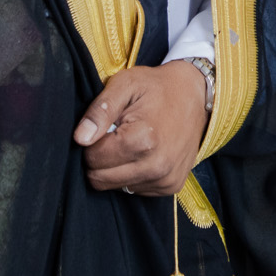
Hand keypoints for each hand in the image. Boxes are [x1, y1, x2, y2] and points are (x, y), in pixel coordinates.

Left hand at [74, 62, 207, 194]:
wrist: (194, 95)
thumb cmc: (156, 87)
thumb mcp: (125, 84)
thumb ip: (100, 111)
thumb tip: (80, 138)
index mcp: (143, 140)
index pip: (93, 159)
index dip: (91, 141)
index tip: (106, 127)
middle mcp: (156, 166)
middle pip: (100, 179)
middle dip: (100, 158)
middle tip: (115, 135)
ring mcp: (165, 179)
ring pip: (116, 187)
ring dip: (116, 168)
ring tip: (131, 142)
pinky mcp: (171, 186)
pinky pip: (134, 190)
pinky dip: (132, 173)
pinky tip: (143, 152)